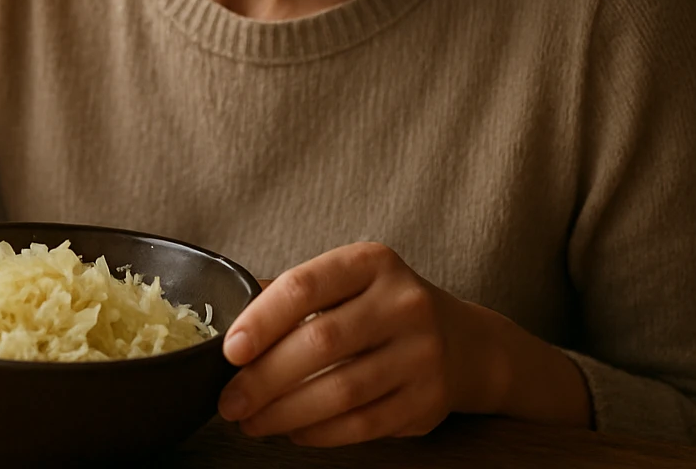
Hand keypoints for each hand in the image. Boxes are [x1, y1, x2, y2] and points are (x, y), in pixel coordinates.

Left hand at [216, 242, 490, 445]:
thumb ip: (293, 296)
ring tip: (251, 421)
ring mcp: (422, 353)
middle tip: (229, 401)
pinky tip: (292, 431)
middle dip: (264, 378)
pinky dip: (320, 432)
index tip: (230, 350)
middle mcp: (403, 303)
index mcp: (371, 263)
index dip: (261, 320)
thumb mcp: (347, 282)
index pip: (304, 286)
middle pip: (320, 342)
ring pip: (341, 390)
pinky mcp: (429, 400)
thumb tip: (229, 324)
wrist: (466, 343)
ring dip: (286, 413)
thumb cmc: (382, 309)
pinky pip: (364, 424)